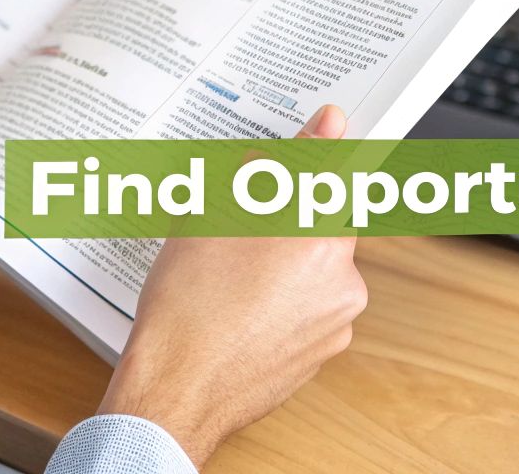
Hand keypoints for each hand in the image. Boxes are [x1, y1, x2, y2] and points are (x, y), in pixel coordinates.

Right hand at [98, 105, 366, 465]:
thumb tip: (312, 131)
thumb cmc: (188, 308)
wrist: (175, 392)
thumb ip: (270, 170)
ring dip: (286, 265)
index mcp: (320, 238)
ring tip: (233, 277)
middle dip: (289, 221)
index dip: (321, 154)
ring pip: (316, 271)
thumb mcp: (214, 217)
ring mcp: (337, 323)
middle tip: (243, 227)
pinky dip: (285, 304)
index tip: (330, 126)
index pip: (333, 177)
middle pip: (323, 227)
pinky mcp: (322, 354)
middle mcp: (343, 281)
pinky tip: (242, 308)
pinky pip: (310, 311)